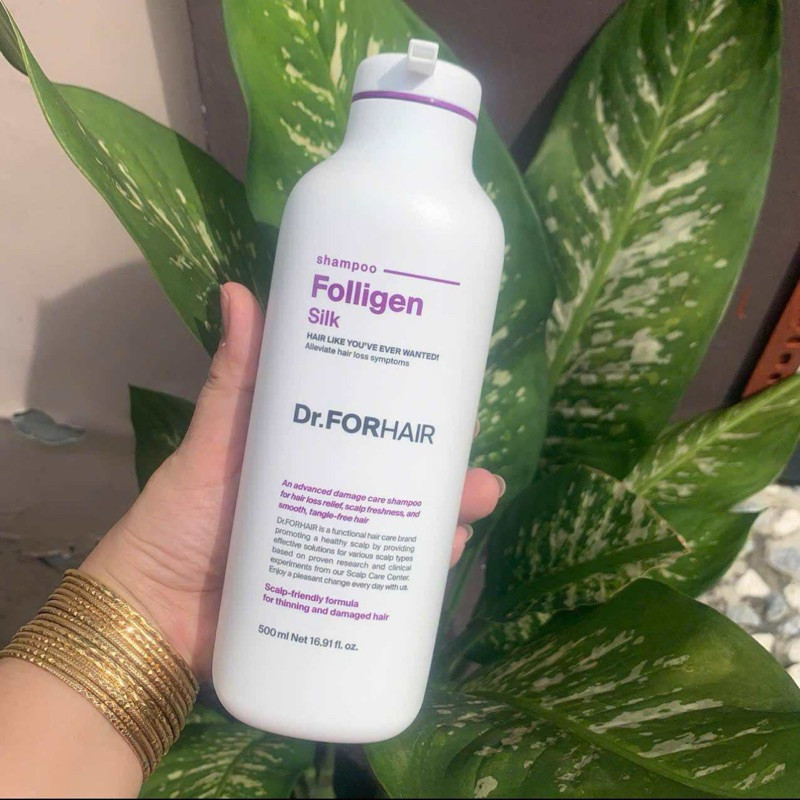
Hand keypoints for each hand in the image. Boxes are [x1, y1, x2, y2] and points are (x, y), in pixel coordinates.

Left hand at [83, 283, 504, 678]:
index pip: (374, 421)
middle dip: (448, 466)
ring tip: (477, 504)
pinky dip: (425, 567)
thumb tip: (237, 289)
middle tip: (475, 457)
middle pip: (403, 473)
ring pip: (408, 522)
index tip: (454, 389)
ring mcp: (339, 544)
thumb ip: (233, 380)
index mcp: (308, 451)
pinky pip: (393, 577)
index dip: (418, 406)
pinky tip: (449, 554)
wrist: (154, 614)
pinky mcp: (338, 590)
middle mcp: (332, 493)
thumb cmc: (180, 520)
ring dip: (450, 512)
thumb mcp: (213, 445)